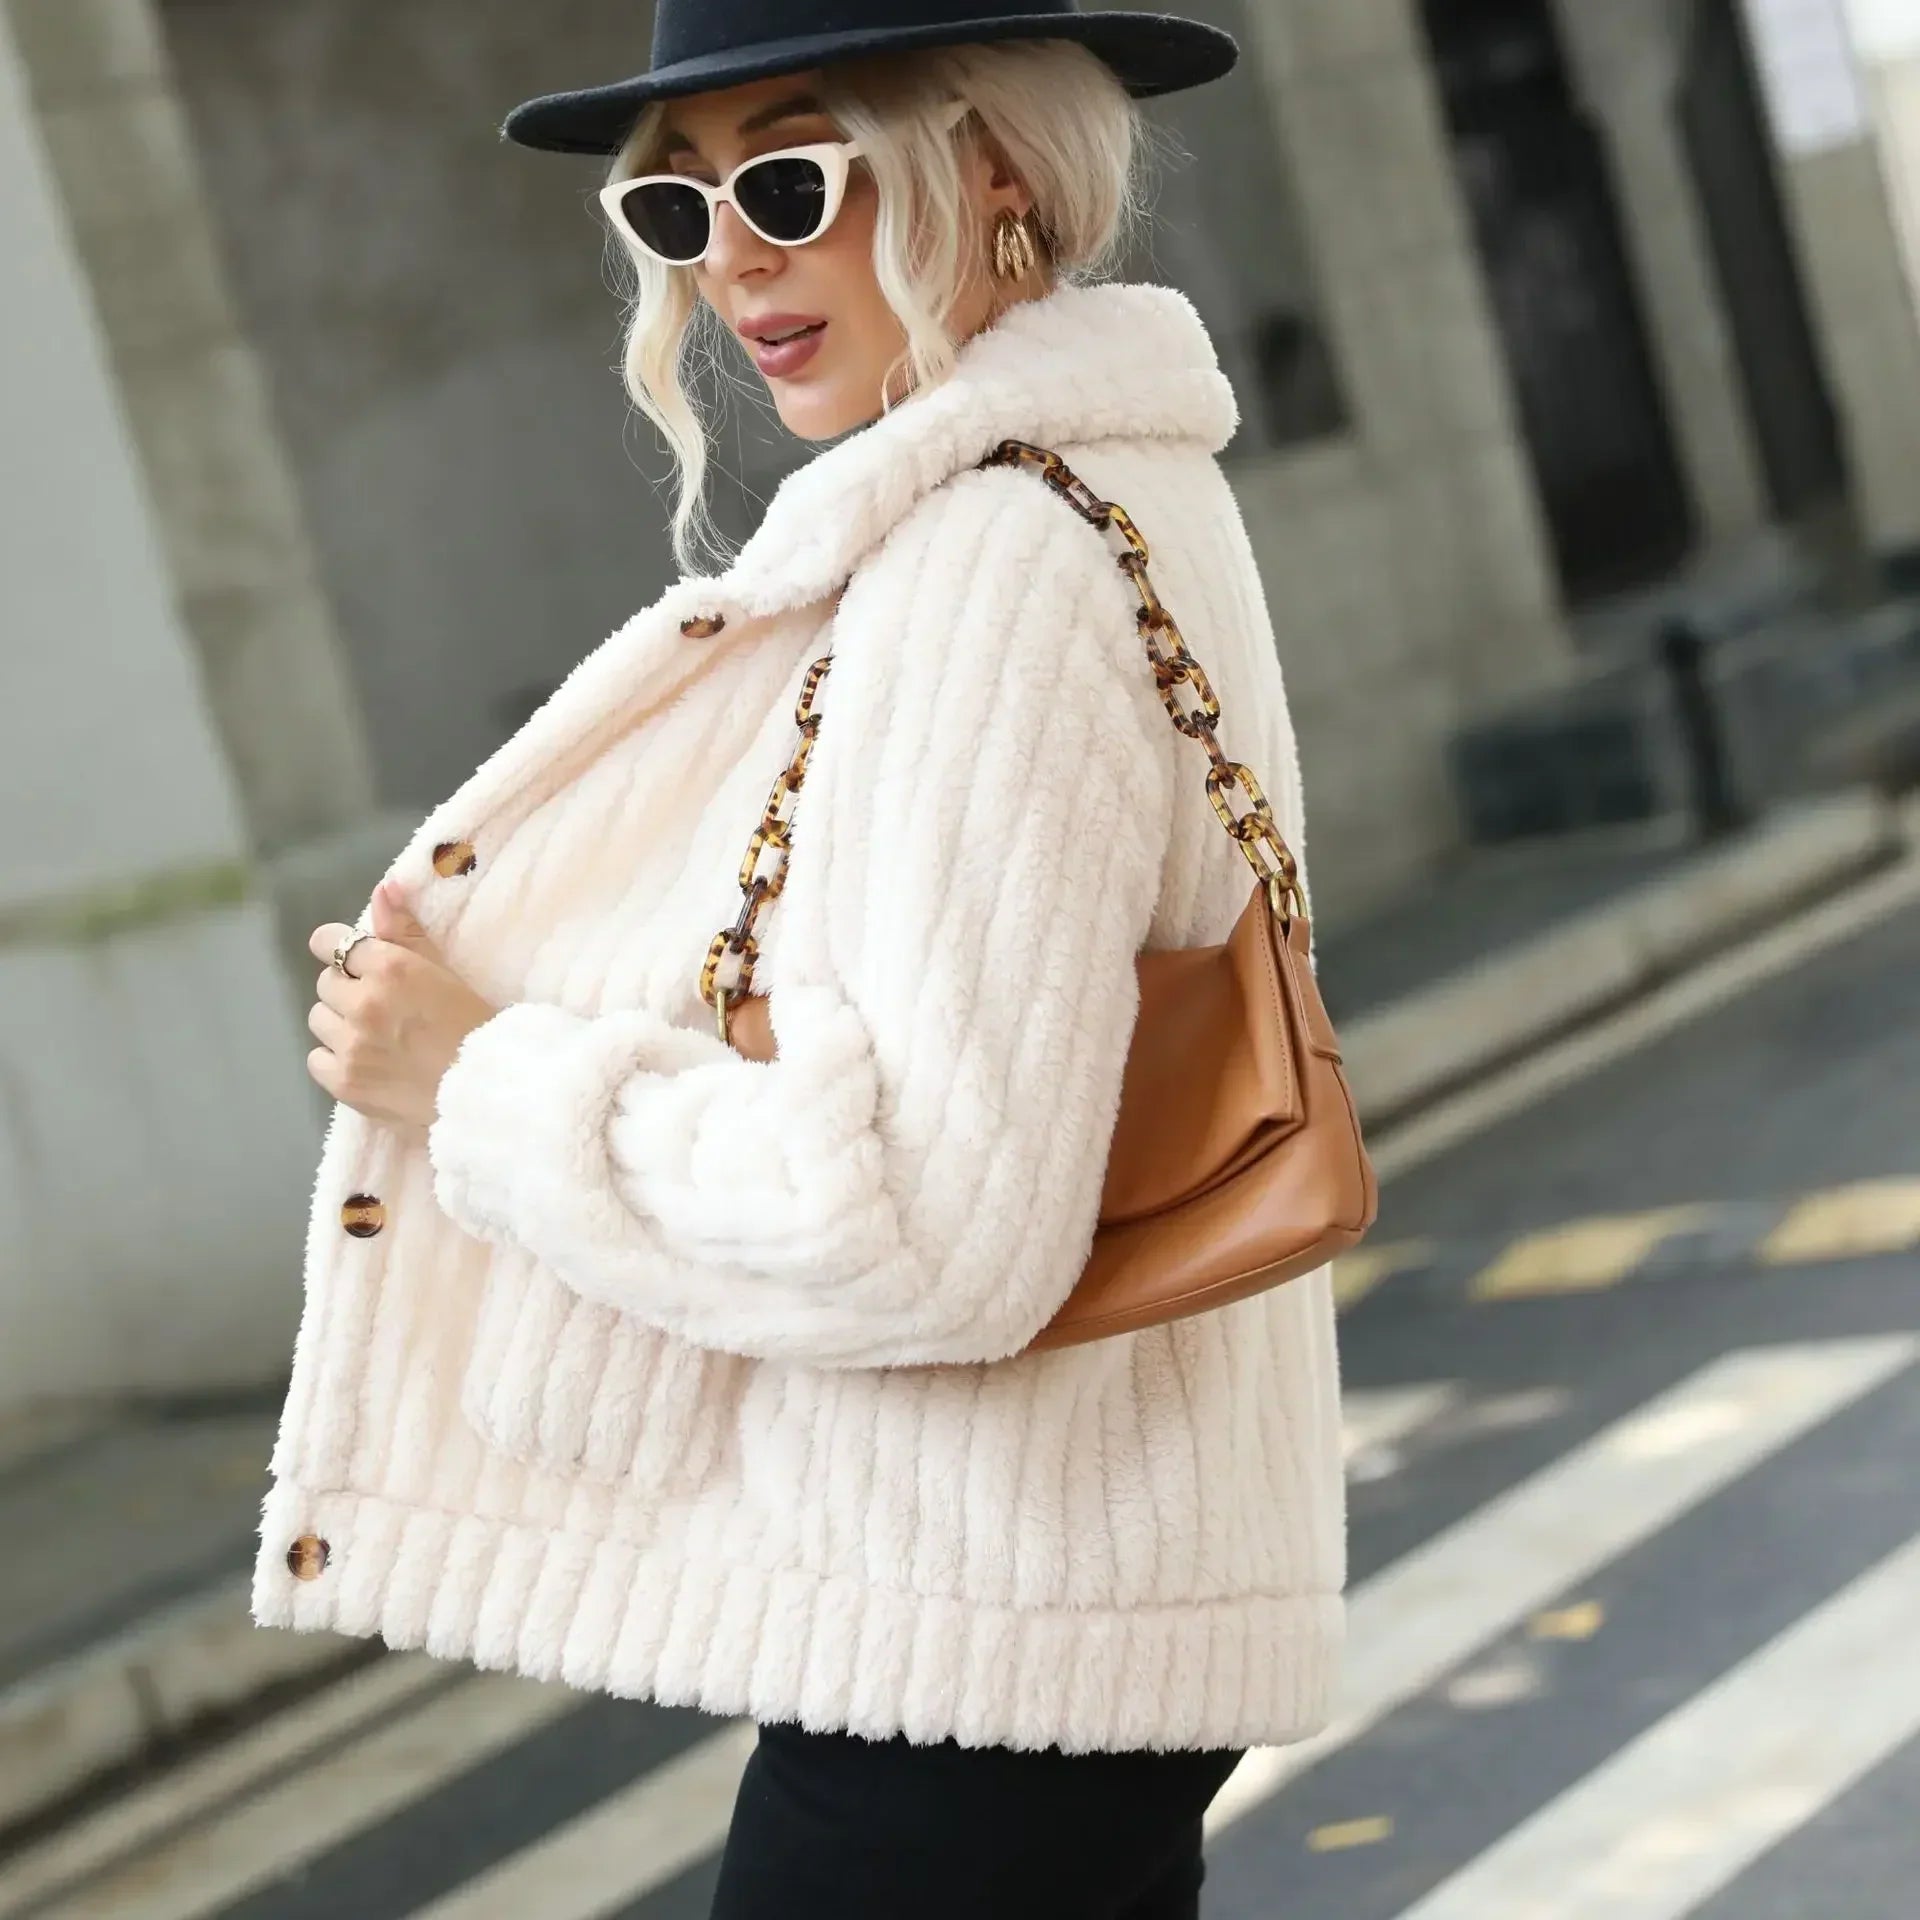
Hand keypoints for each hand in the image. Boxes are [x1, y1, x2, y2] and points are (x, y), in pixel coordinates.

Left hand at [306, 881, 498, 1131]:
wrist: (486, 1090)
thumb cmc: (474, 1026)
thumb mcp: (445, 972)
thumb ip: (406, 932)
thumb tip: (383, 889)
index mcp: (390, 969)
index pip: (330, 942)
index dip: (342, 951)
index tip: (356, 963)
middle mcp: (364, 1003)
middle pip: (326, 983)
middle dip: (348, 990)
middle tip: (383, 1008)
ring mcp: (350, 1045)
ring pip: (319, 1019)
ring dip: (340, 1024)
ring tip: (375, 1037)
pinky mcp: (344, 1082)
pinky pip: (316, 1059)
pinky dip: (335, 1060)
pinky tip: (367, 1062)